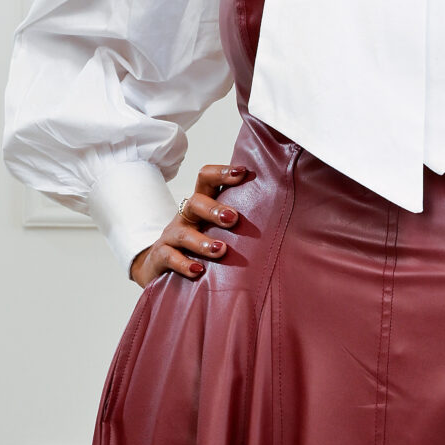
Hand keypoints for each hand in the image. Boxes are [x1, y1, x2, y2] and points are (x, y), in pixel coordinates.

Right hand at [131, 164, 251, 284]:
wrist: (159, 265)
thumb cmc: (198, 245)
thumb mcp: (216, 230)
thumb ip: (239, 224)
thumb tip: (286, 225)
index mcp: (201, 206)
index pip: (206, 179)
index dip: (222, 173)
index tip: (243, 173)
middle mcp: (186, 218)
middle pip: (195, 203)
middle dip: (214, 209)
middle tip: (234, 219)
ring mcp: (172, 236)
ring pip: (183, 233)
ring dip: (203, 242)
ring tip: (222, 250)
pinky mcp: (161, 257)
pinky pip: (169, 257)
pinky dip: (184, 264)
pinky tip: (198, 271)